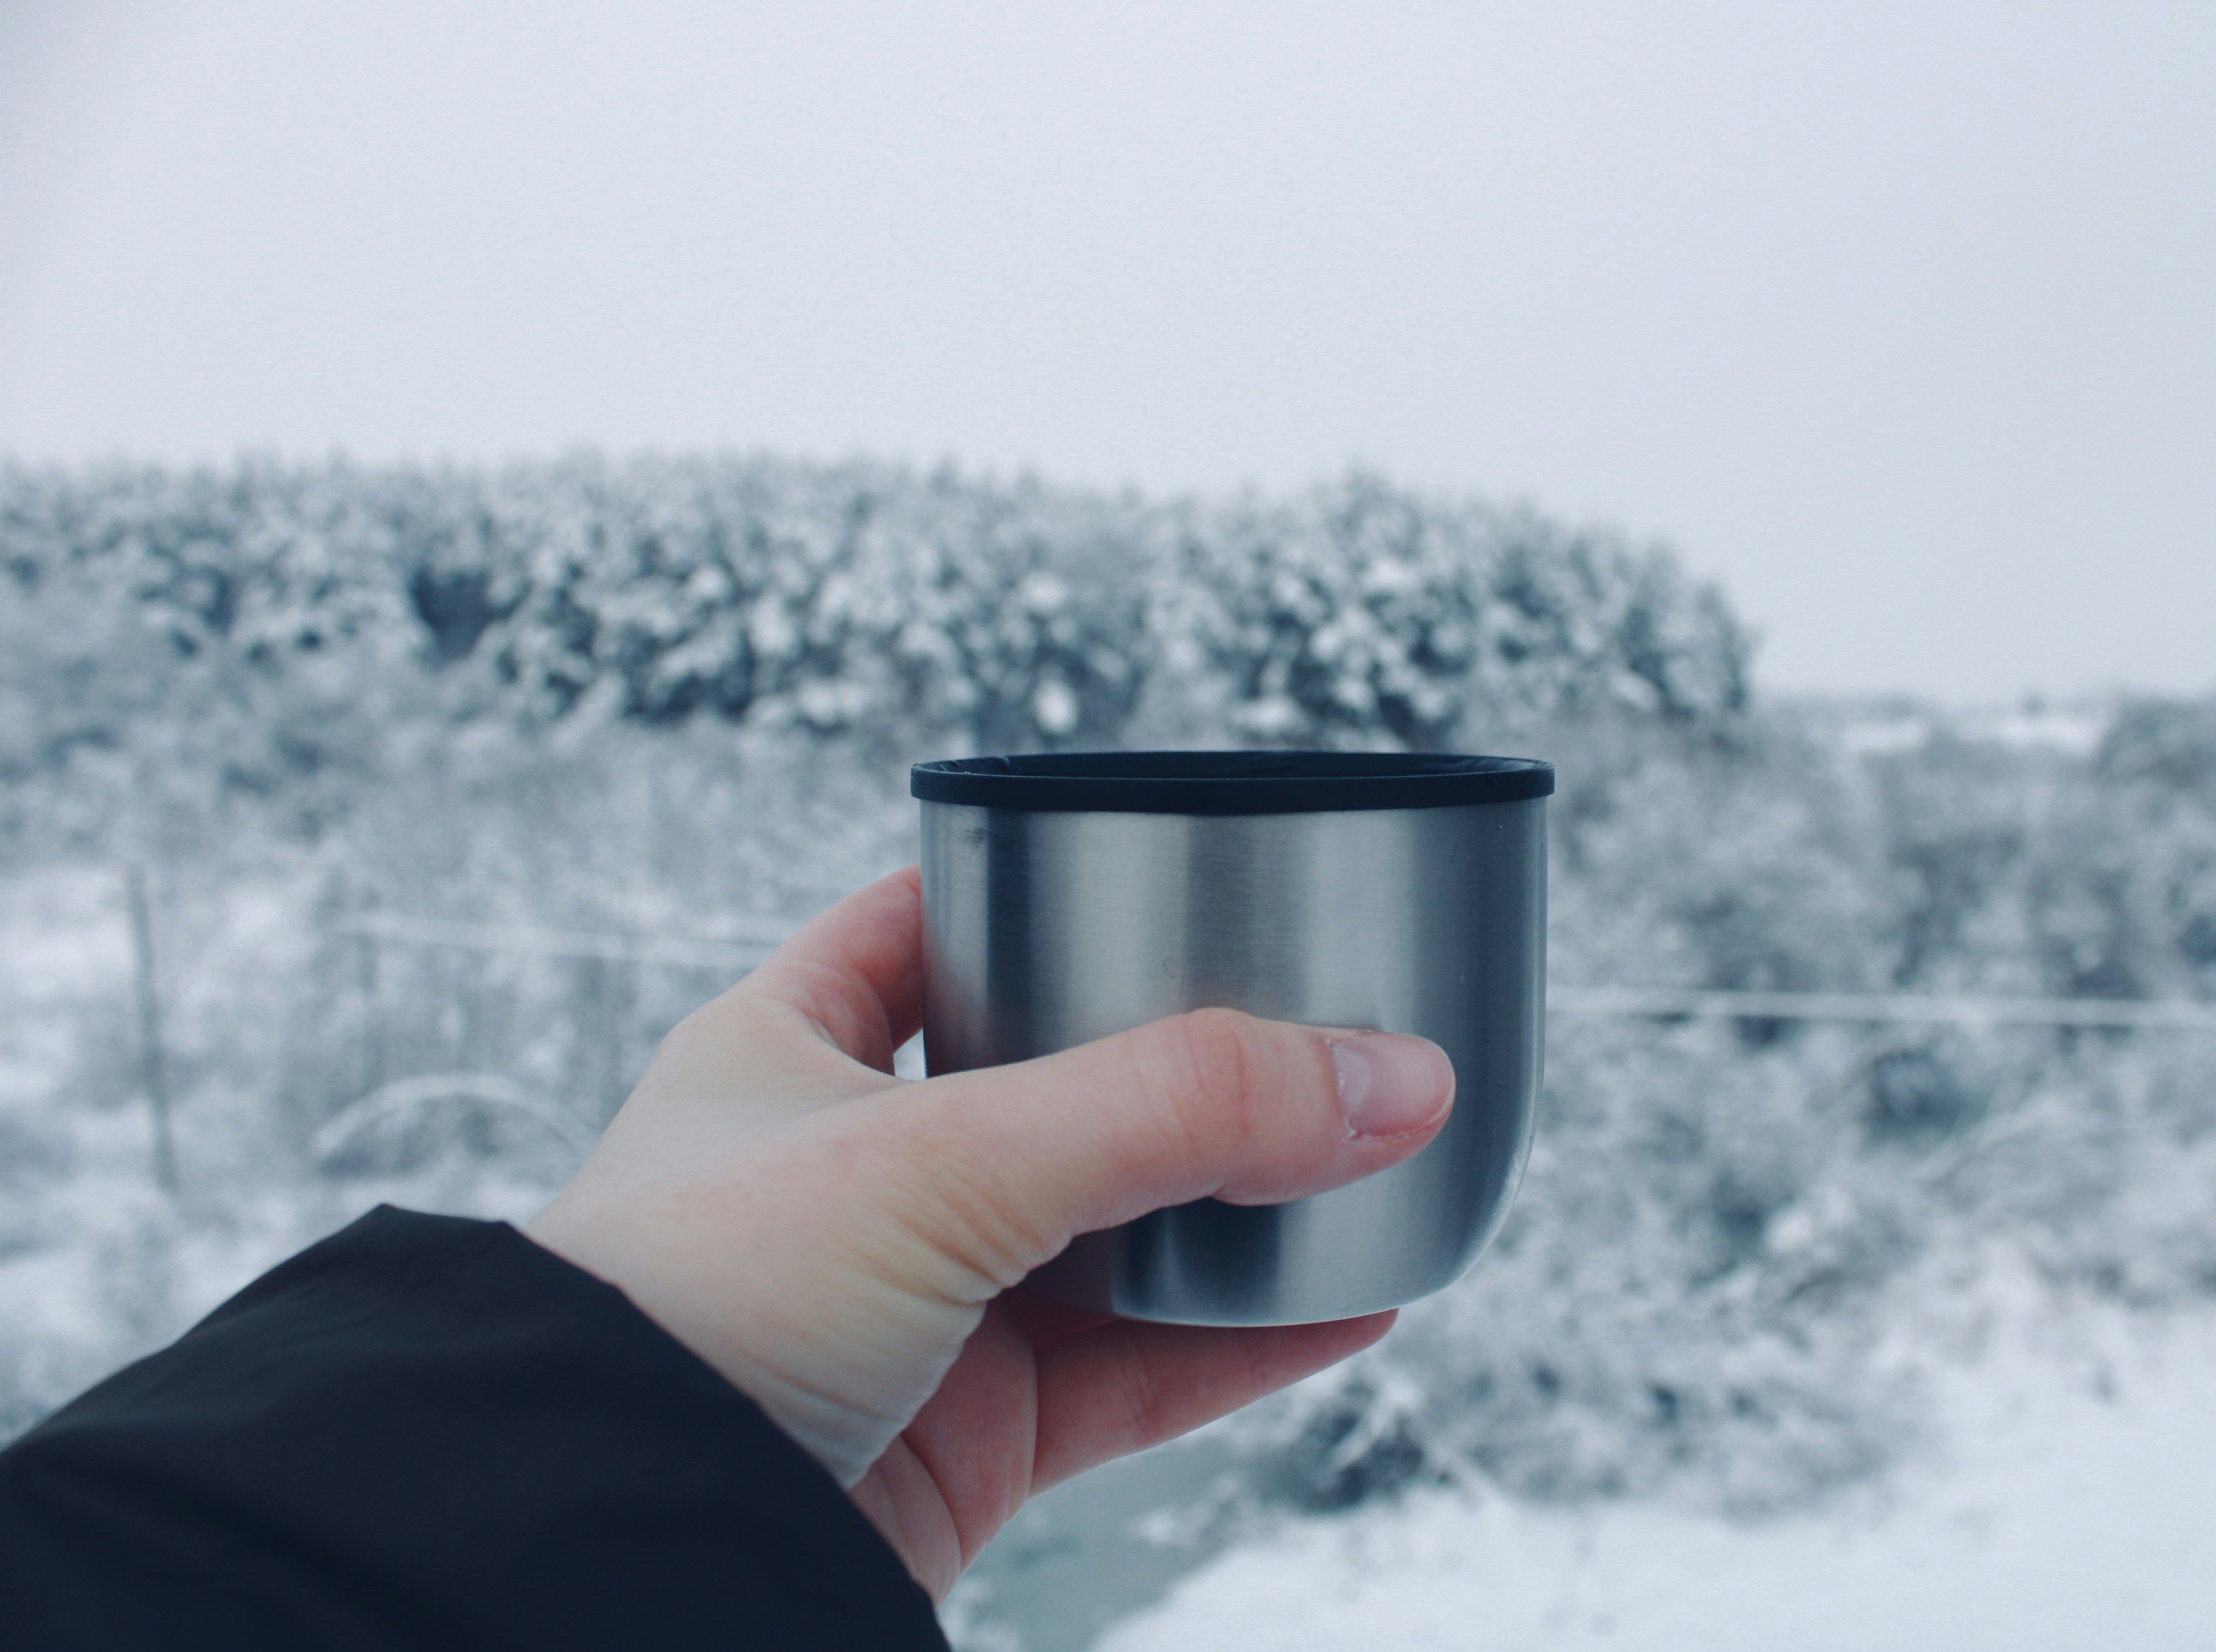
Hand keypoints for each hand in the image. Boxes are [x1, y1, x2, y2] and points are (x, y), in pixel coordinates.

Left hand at [524, 866, 1453, 1599]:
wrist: (617, 1546)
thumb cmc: (701, 1304)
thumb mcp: (945, 1154)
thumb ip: (1176, 1104)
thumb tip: (1396, 1077)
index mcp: (791, 1053)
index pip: (920, 928)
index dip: (1029, 892)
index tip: (1153, 871)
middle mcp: (850, 1174)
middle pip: (1053, 1091)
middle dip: (1179, 1070)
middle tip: (1315, 1027)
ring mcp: (916, 1312)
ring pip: (1113, 1241)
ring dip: (1240, 1211)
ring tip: (1378, 1159)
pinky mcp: (968, 1439)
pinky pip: (1139, 1373)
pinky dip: (1249, 1342)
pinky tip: (1356, 1300)